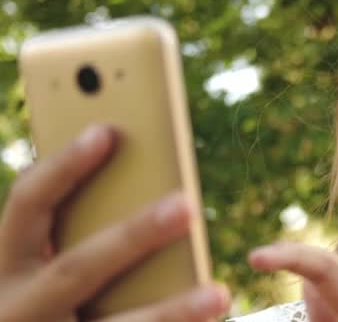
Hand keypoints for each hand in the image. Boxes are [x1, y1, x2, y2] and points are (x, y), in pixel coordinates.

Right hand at [0, 125, 229, 320]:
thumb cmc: (42, 297)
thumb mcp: (39, 265)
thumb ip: (71, 230)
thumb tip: (142, 183)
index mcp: (7, 264)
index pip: (27, 205)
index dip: (63, 167)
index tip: (106, 132)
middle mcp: (18, 305)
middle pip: (76, 267)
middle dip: (133, 236)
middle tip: (185, 206)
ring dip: (171, 311)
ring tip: (219, 295)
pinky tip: (208, 320)